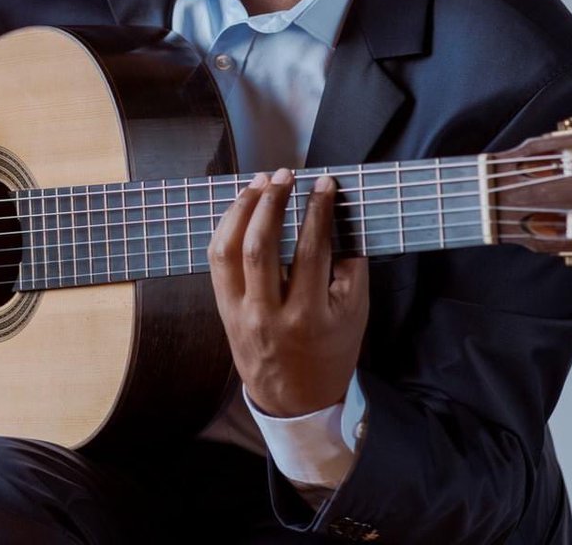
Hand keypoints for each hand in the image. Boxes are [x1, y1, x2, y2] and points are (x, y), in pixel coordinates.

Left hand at [208, 167, 369, 416]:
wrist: (295, 398)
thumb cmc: (331, 350)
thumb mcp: (355, 314)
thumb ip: (350, 265)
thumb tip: (337, 212)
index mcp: (307, 318)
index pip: (312, 251)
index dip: (318, 210)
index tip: (325, 183)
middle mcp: (267, 316)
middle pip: (260, 246)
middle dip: (272, 201)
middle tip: (285, 174)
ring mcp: (239, 313)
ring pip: (229, 250)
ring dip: (243, 208)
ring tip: (260, 181)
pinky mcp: (222, 309)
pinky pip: (216, 260)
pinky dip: (226, 227)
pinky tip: (242, 207)